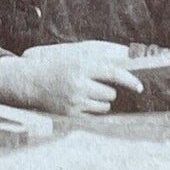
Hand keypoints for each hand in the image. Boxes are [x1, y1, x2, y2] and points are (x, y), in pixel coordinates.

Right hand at [0, 41, 144, 115]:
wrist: (30, 81)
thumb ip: (99, 60)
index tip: (139, 87)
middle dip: (108, 90)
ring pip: (105, 105)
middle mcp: (78, 83)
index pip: (113, 73)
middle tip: (96, 85)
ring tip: (87, 92)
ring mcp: (74, 100)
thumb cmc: (57, 66)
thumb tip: (124, 63)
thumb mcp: (76, 56)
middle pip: (111, 93)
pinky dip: (92, 108)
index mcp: (81, 65)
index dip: (129, 80)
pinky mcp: (70, 113)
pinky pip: (94, 113)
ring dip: (102, 100)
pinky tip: (80, 100)